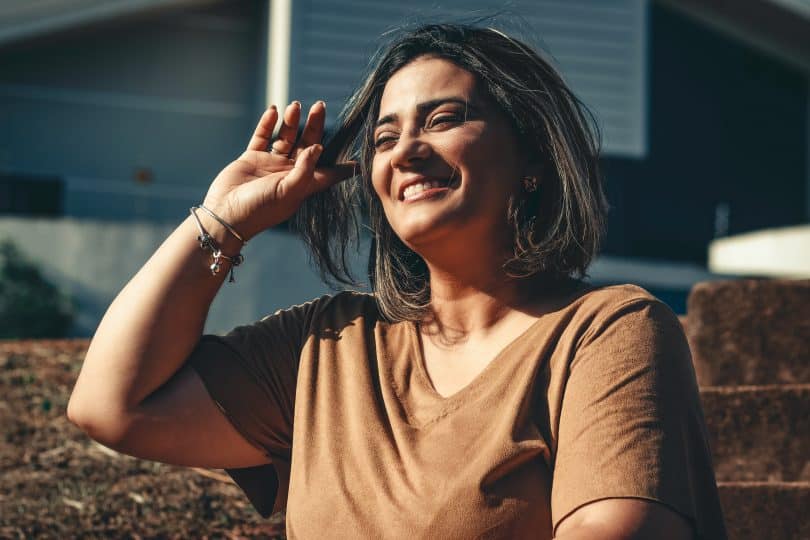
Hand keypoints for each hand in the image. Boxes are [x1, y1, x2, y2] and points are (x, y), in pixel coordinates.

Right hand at [202, 101, 354, 239]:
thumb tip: (318, 147)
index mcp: (303, 185)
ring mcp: (270, 165)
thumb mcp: (288, 192)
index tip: (358, 159)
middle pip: (307, 145)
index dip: (342, 167)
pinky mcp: (251, 159)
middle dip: (315, 126)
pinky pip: (262, 137)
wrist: (225, 215)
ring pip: (286, 138)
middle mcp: (289, 173)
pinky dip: (267, 124)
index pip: (328, 172)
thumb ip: (305, 170)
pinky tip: (274, 110)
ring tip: (296, 105)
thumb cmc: (260, 210)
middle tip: (320, 106)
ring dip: (291, 122)